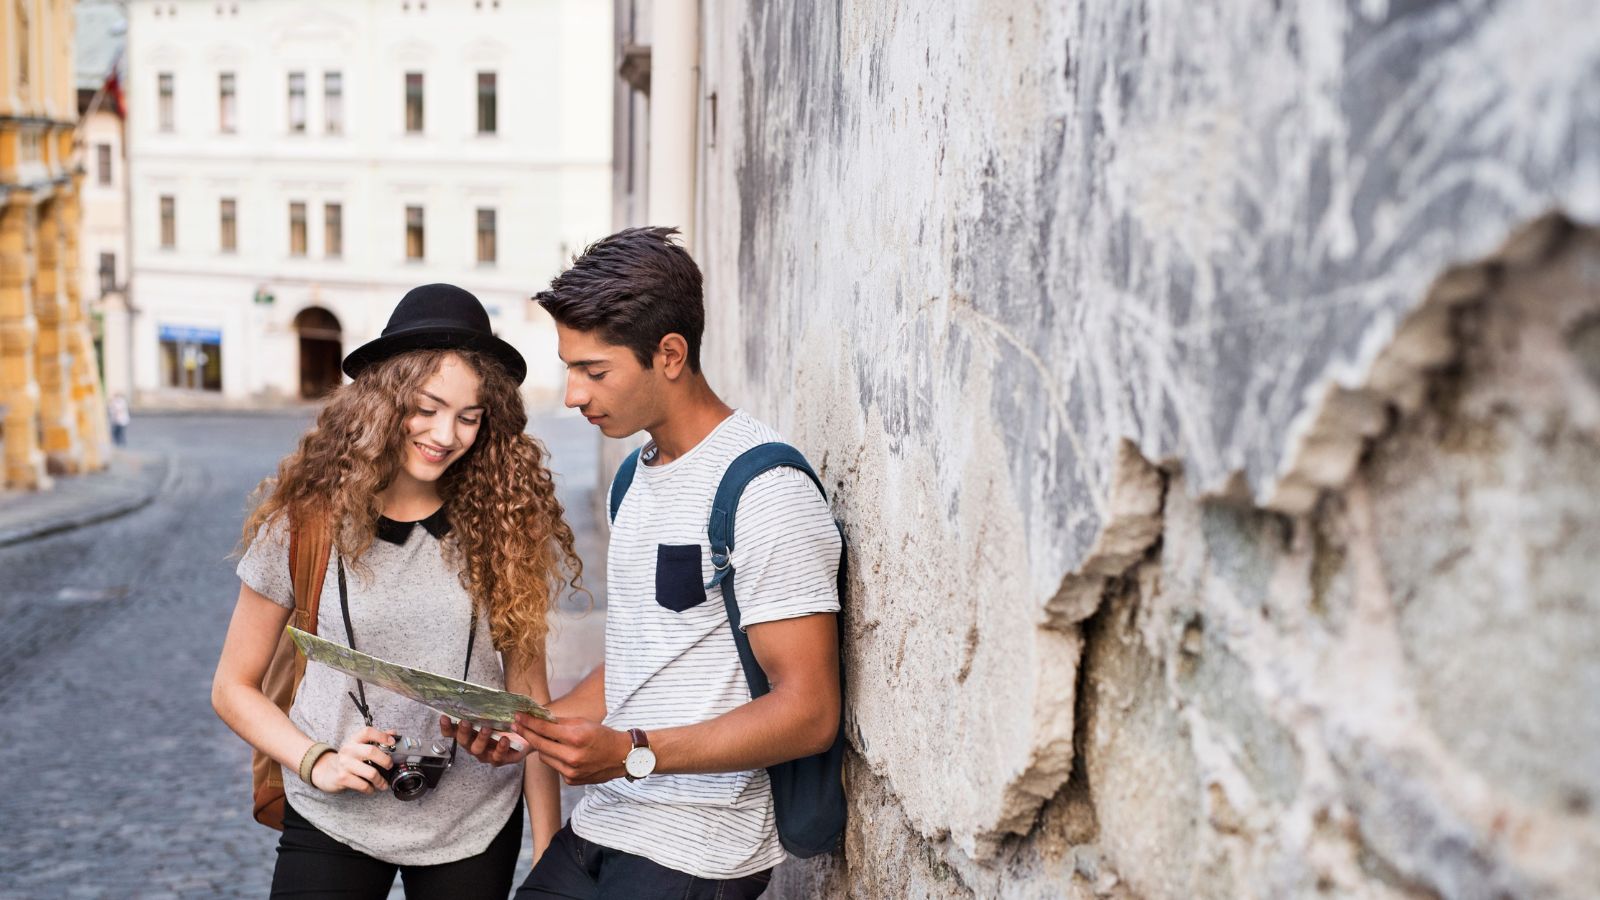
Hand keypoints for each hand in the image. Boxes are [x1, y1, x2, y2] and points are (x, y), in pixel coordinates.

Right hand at [310, 726, 394, 794]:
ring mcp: (345, 764)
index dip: (382, 735)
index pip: (367, 732)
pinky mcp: (342, 778)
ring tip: (383, 784)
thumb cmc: (347, 758)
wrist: (325, 771)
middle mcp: (348, 750)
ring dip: (380, 780)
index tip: (392, 742)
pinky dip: (370, 789)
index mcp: (354, 740)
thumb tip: (393, 733)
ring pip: (370, 772)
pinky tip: (371, 788)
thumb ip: (376, 739)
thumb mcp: (358, 746)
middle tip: (390, 766)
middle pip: (371, 751)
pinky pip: (363, 785)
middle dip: (385, 760)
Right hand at [439, 715, 531, 766]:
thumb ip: (485, 706)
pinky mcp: (500, 759)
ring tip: (486, 728)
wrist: (527, 734)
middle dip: (463, 731)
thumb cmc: (506, 722)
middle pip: (463, 741)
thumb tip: (477, 693)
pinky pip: (497, 757)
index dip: (446, 726)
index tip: (445, 717)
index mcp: (470, 733)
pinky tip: (504, 739)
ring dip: (480, 738)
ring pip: (477, 750)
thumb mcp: (495, 712)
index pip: (452, 732)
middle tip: (466, 721)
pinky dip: (500, 748)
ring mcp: (486, 754)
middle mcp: (474, 745)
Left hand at [512, 713, 631, 785]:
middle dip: (526, 733)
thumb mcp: (583, 723)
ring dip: (542, 747)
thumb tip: (539, 719)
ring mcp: (571, 771)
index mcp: (576, 738)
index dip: (529, 722)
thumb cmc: (603, 736)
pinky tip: (563, 753)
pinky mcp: (571, 780)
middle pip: (539, 745)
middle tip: (516, 725)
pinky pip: (555, 767)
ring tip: (547, 739)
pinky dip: (555, 758)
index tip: (518, 716)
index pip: (544, 729)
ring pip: (544, 757)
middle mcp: (572, 757)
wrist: (622, 757)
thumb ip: (560, 723)